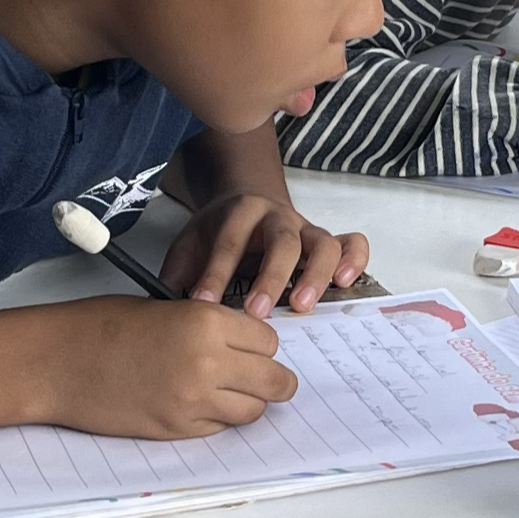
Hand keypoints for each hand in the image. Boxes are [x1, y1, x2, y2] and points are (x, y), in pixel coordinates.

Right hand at [42, 296, 300, 437]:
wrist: (57, 362)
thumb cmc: (101, 327)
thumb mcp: (166, 308)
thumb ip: (209, 326)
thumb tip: (242, 346)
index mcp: (207, 322)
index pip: (269, 341)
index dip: (261, 345)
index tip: (252, 347)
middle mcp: (208, 362)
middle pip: (274, 380)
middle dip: (272, 379)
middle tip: (263, 378)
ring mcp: (193, 401)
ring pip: (253, 410)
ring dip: (247, 402)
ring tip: (226, 392)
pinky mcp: (176, 428)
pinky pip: (220, 428)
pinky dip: (217, 419)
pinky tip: (196, 403)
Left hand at [160, 191, 369, 316]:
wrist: (245, 203)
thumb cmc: (218, 234)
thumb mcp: (190, 246)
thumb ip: (178, 275)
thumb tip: (164, 314)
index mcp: (240, 213)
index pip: (229, 243)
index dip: (216, 274)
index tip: (204, 304)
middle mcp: (277, 217)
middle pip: (281, 242)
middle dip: (269, 277)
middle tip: (257, 312)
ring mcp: (306, 228)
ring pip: (322, 243)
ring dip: (314, 276)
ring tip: (302, 306)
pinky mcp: (326, 240)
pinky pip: (352, 243)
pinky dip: (354, 260)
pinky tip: (345, 283)